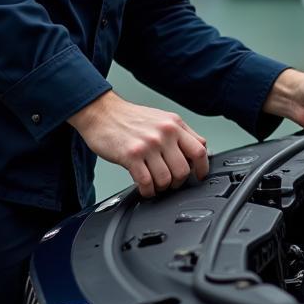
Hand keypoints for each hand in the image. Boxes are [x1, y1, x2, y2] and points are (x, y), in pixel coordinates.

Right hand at [68, 91, 208, 197]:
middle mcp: (164, 133)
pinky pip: (147, 183)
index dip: (202, 167)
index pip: (200, 149)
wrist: (101, 112)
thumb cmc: (130, 118)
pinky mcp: (131, 156)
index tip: (199, 176)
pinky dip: (148, 191)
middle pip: (184, 169)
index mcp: (174, 124)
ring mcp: (148, 145)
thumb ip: (179, 134)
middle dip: (178, 182)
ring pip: (166, 179)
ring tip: (156, 185)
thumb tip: (196, 154)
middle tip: (171, 183)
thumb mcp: (161, 119)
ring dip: (162, 188)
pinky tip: (145, 188)